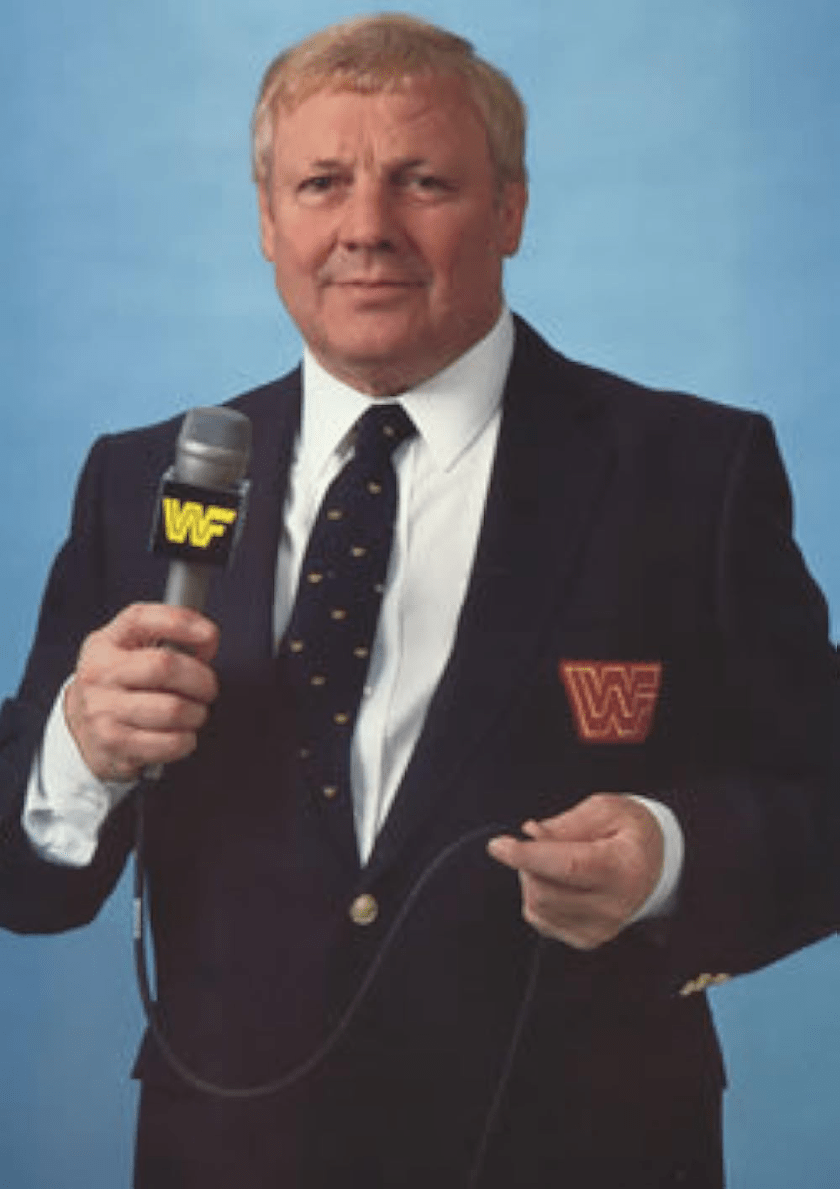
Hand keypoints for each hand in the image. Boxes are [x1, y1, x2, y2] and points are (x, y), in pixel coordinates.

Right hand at [64, 602, 219, 782]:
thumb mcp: (131, 653)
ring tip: (192, 713)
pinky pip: (170, 742)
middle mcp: (99, 673)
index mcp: (106, 643)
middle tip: (207, 688)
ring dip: (196, 714)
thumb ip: (168, 640)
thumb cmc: (120, 687)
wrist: (82, 732)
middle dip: (201, 679)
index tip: (209, 634)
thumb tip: (206, 642)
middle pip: (165, 666)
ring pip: (174, 709)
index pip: (141, 619)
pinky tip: (180, 735)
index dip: (182, 623)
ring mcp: (102, 710)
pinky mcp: (113, 744)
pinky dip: (186, 740)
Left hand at [487, 794, 663, 949]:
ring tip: (552, 860)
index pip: (568, 866)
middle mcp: (614, 905)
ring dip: (532, 879)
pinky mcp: (588, 939)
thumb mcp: (606, 810)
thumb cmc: (630, 832)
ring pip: (538, 907)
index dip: (528, 856)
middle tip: (538, 840)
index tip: (498, 845)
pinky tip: (556, 881)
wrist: (657, 864)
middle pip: (545, 890)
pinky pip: (541, 920)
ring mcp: (601, 928)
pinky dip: (537, 896)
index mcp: (623, 868)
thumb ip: (567, 823)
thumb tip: (532, 834)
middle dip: (527, 862)